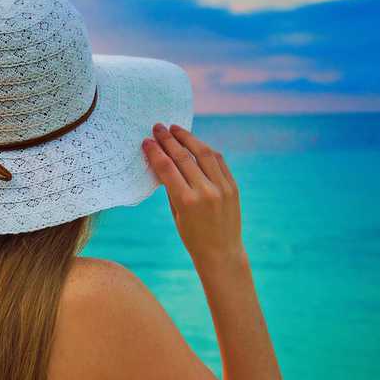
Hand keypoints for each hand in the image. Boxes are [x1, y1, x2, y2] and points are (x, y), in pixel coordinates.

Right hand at [142, 123, 244, 266]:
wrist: (222, 252)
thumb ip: (171, 187)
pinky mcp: (233, 186)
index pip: (167, 168)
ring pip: (203, 153)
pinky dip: (205, 149)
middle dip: (169, 140)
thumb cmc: (193, 236)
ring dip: (188, 138)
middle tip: (158, 127)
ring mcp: (222, 187)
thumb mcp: (176, 213)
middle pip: (183, 157)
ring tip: (176, 129)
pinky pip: (218, 161)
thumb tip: (163, 162)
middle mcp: (205, 192)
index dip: (155, 152)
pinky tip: (194, 143)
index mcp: (187, 201)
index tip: (147, 141)